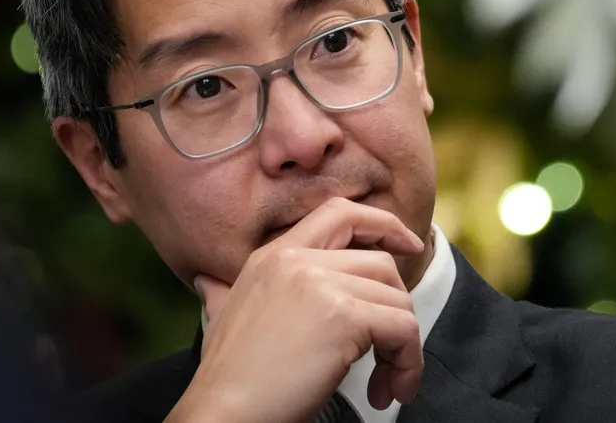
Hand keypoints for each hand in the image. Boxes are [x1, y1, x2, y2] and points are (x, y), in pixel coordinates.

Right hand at [167, 198, 425, 422]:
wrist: (224, 415)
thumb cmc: (228, 379)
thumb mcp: (222, 318)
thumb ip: (223, 293)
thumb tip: (207, 282)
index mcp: (272, 255)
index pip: (340, 214)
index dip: (382, 224)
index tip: (408, 247)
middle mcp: (296, 260)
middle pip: (380, 263)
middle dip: (398, 306)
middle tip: (393, 349)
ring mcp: (320, 284)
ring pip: (397, 300)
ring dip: (404, 346)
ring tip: (387, 381)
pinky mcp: (344, 317)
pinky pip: (403, 329)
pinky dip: (408, 362)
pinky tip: (390, 389)